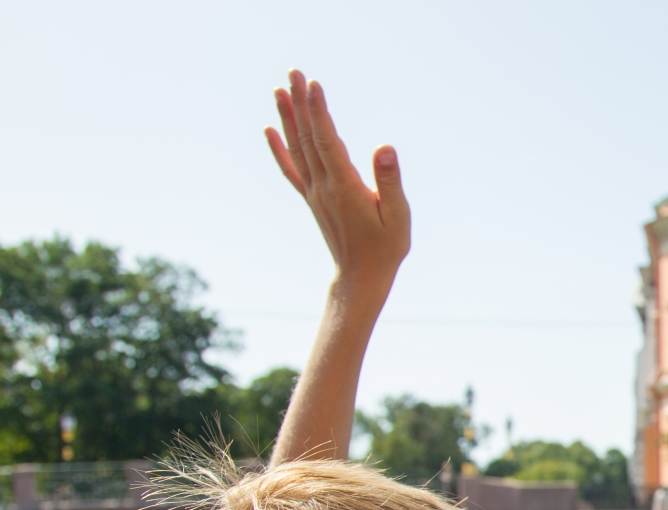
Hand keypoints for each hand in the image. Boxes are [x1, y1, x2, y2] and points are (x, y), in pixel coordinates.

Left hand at [265, 70, 409, 291]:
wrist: (360, 278)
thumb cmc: (385, 248)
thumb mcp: (398, 216)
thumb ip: (390, 181)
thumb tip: (384, 148)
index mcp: (344, 187)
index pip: (327, 140)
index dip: (319, 111)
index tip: (313, 83)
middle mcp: (323, 186)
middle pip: (307, 137)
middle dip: (300, 103)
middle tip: (293, 73)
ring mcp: (314, 192)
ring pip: (296, 148)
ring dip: (288, 118)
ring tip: (280, 89)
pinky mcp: (312, 199)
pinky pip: (291, 168)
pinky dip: (278, 148)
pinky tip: (269, 130)